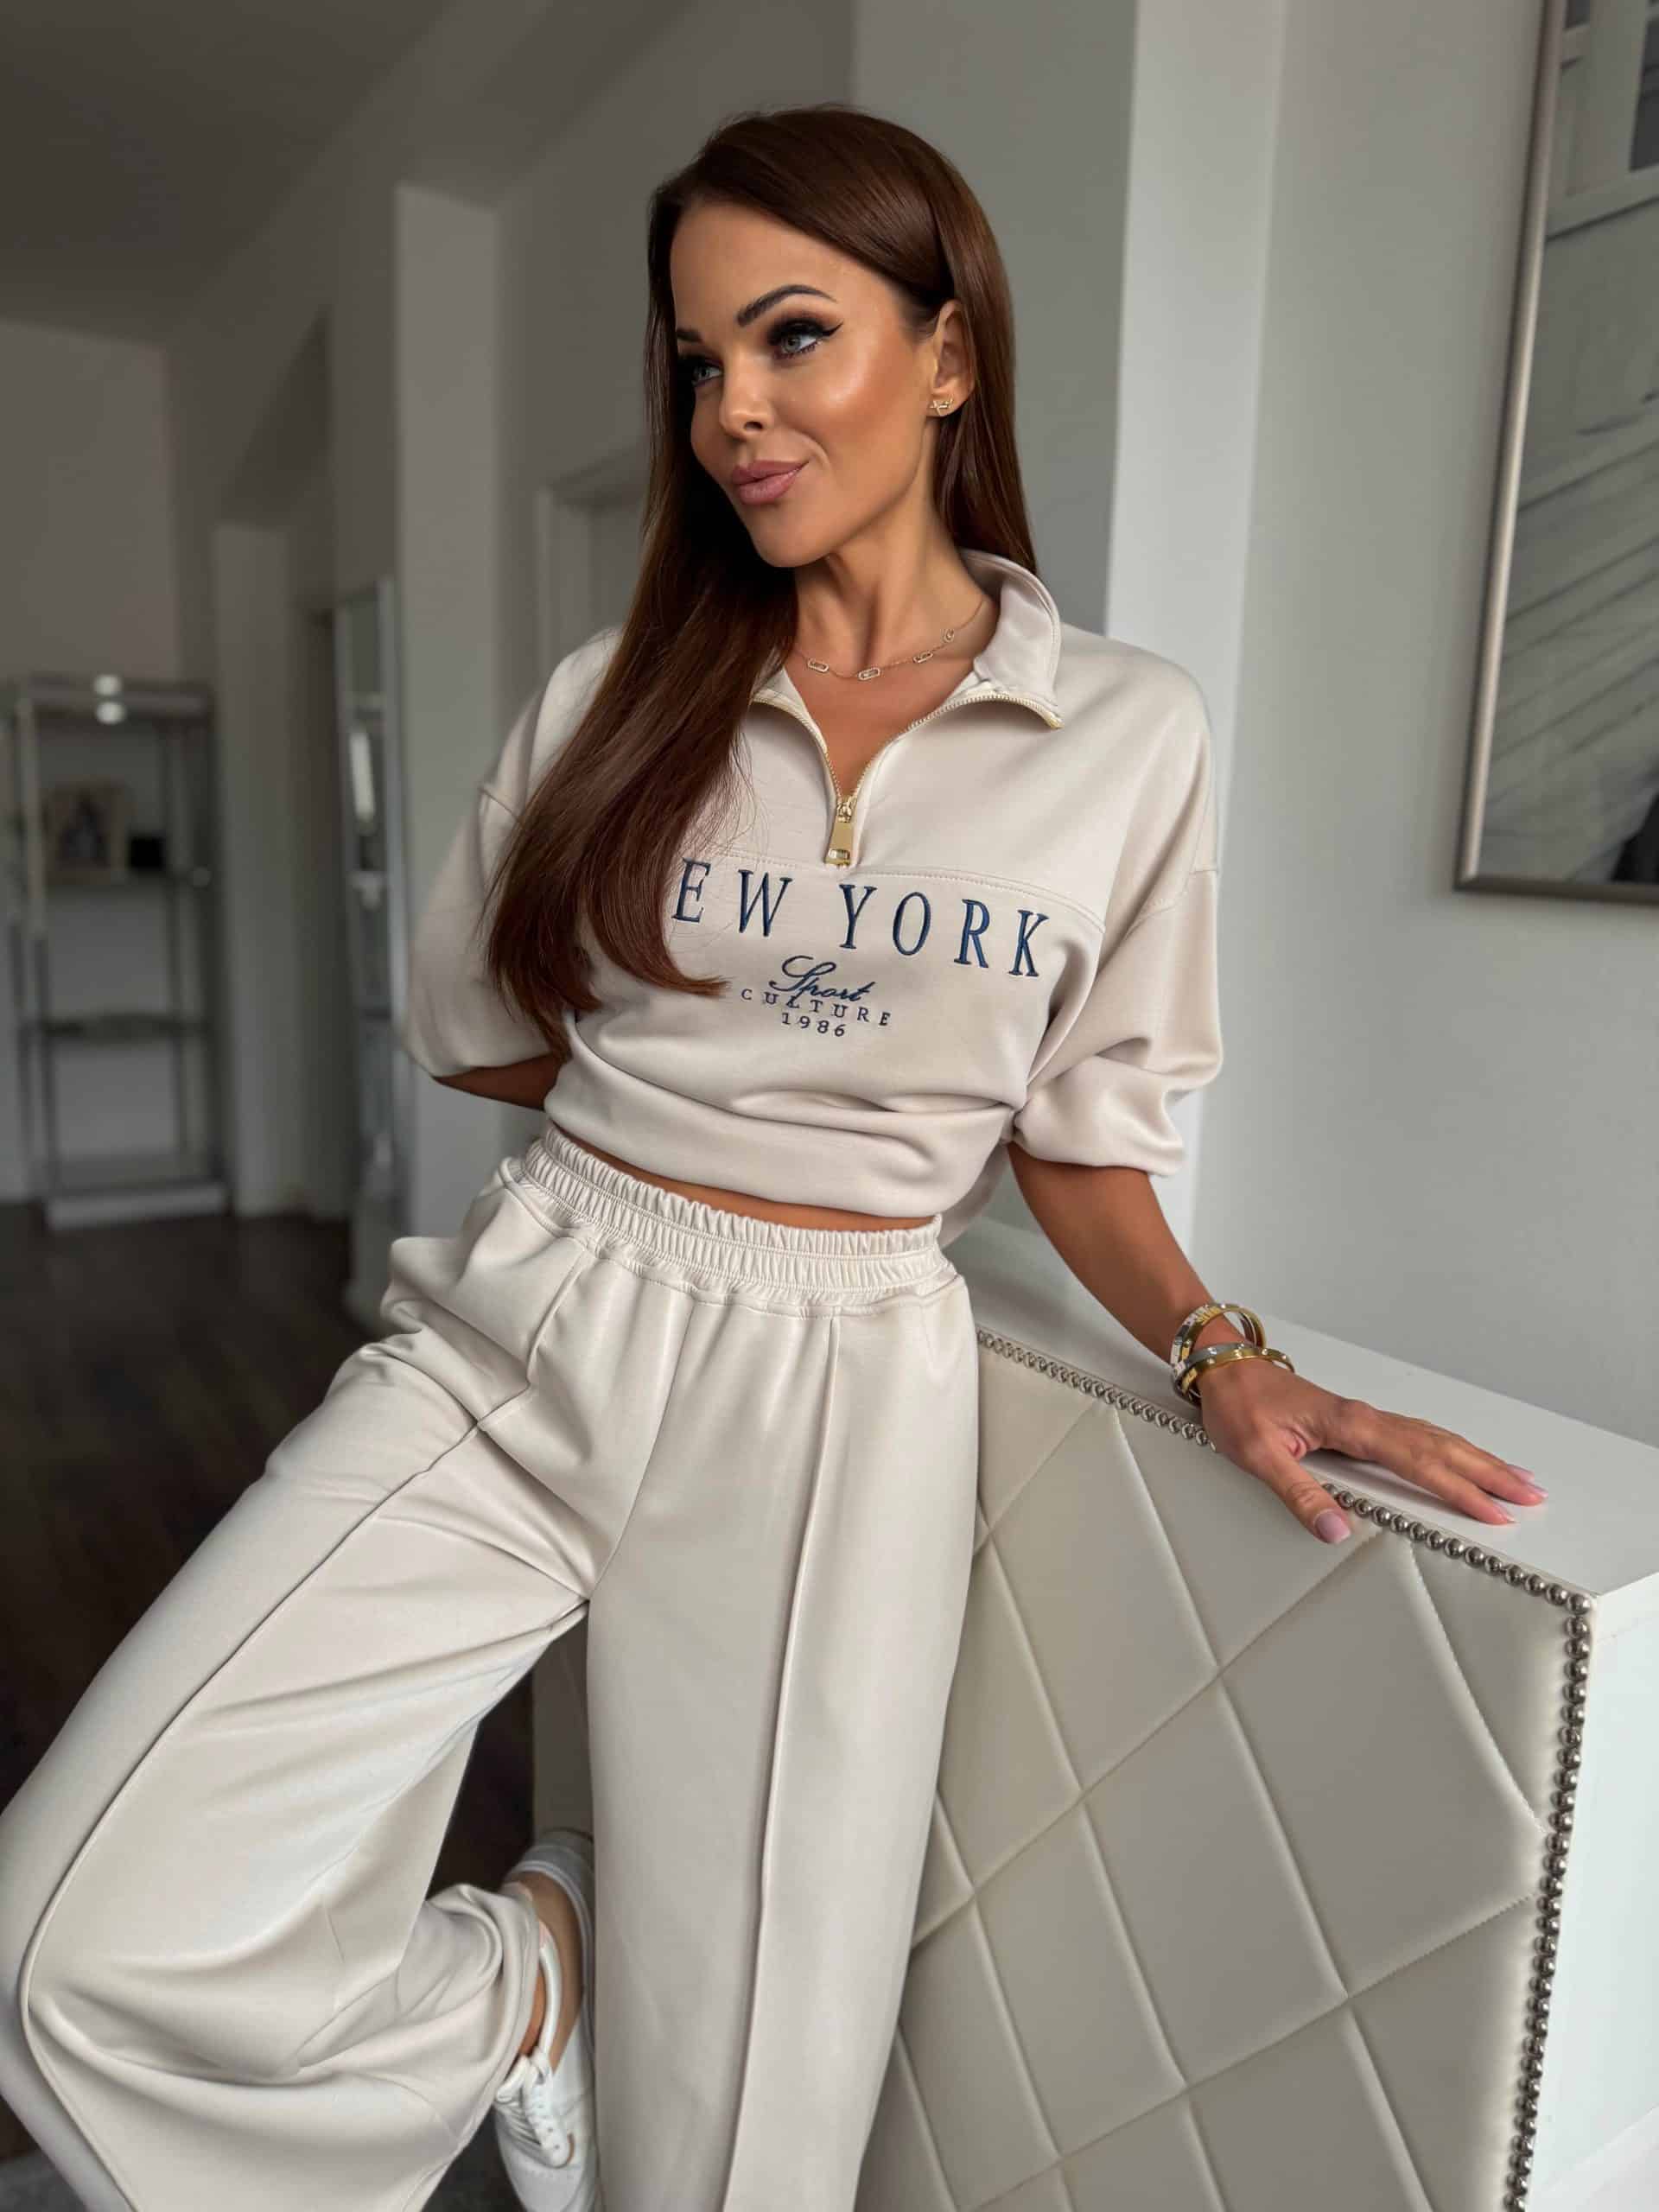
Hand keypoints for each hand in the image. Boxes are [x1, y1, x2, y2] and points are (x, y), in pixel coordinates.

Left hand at [1193, 1356, 1548, 1544]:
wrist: (1222, 1366)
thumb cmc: (1237, 1407)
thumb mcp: (1256, 1454)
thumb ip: (1297, 1492)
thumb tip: (1336, 1529)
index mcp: (1349, 1424)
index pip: (1415, 1461)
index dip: (1457, 1488)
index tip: (1495, 1511)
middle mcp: (1365, 1418)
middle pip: (1439, 1446)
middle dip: (1487, 1472)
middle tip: (1532, 1495)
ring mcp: (1364, 1417)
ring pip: (1433, 1437)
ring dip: (1476, 1458)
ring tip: (1516, 1478)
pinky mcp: (1357, 1421)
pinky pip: (1416, 1434)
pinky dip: (1447, 1447)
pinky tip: (1461, 1457)